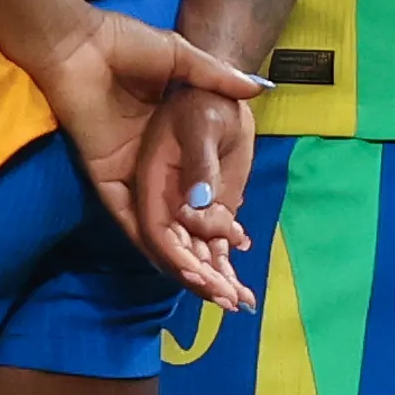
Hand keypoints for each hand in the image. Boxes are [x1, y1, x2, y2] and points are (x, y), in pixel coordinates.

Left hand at [27, 5, 266, 303]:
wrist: (79, 40)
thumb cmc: (126, 43)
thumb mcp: (182, 60)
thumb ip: (217, 78)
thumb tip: (259, 89)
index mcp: (169, 141)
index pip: (197, 194)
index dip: (219, 222)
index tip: (243, 247)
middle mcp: (149, 163)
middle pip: (179, 221)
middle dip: (204, 256)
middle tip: (232, 291)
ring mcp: (125, 170)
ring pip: (154, 226)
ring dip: (180, 256)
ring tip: (208, 287)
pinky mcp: (101, 172)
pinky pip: (124, 214)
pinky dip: (147, 238)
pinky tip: (171, 264)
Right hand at [132, 83, 259, 315]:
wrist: (221, 93)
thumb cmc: (203, 98)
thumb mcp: (200, 123)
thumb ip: (198, 163)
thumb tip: (197, 206)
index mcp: (150, 179)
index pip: (157, 228)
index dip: (176, 256)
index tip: (202, 277)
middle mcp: (164, 198)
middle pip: (176, 248)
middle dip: (200, 277)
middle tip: (229, 300)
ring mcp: (187, 205)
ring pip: (196, 249)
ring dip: (217, 276)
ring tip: (243, 301)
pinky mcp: (210, 205)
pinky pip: (214, 240)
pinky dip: (227, 259)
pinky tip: (244, 274)